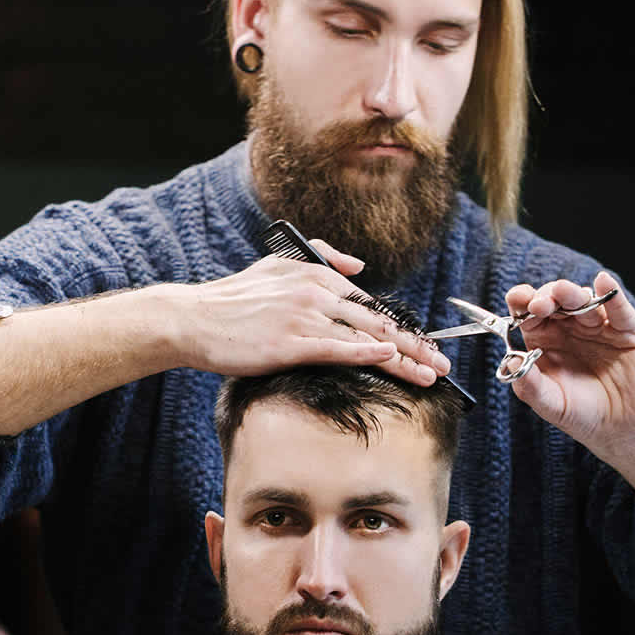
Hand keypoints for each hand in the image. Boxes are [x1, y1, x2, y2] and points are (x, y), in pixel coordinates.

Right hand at [175, 238, 448, 384]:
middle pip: (377, 321)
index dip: (402, 326)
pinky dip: (367, 353)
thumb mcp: (275, 266)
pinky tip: (390, 360)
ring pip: (365, 337)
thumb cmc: (232, 301)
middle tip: (442, 364)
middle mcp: (314, 292)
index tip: (425, 344)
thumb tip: (359, 265)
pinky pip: (338, 348)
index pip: (370, 304)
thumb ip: (320, 259)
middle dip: (415, 344)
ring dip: (403, 358)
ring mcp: (303, 316)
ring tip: (428, 375)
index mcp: (315, 274)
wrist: (193, 319)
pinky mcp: (290, 341)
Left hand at [504, 270, 634, 457]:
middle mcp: (569, 326)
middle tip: (540, 304)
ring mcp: (598, 325)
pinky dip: (612, 294)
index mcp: (544, 337)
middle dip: (546, 296)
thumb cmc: (580, 412)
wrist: (619, 428)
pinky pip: (620, 309)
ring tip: (564, 293)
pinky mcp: (627, 331)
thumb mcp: (549, 403)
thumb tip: (509, 363)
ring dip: (572, 294)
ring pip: (584, 300)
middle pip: (555, 299)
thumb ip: (529, 385)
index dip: (522, 301)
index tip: (519, 301)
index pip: (528, 311)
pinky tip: (604, 283)